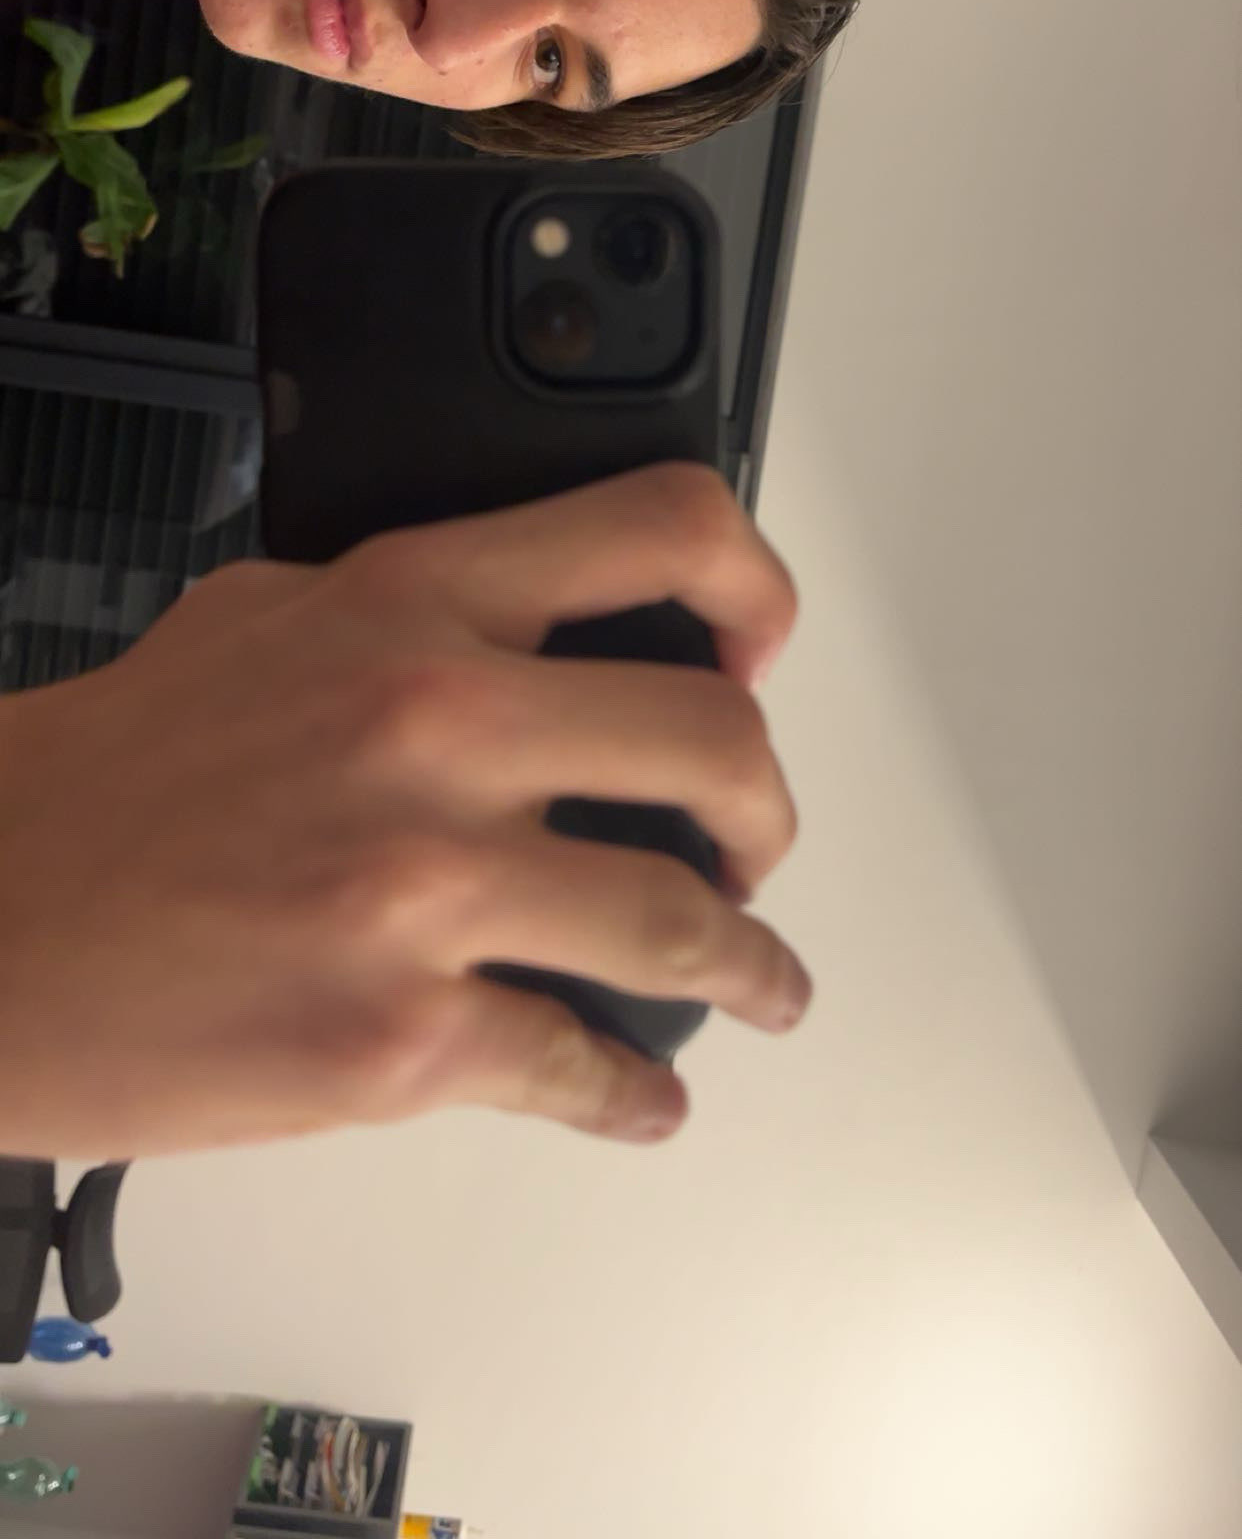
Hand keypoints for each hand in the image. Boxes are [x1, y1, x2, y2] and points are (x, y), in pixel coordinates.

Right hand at [1, 464, 806, 1158]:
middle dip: (765, 813)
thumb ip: (411, 613)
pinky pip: (575, 1066)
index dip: (750, 585)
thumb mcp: (260, 618)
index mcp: (409, 605)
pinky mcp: (395, 1039)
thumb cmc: (101, 779)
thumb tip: (529, 642)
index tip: (760, 647)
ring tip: (760, 983)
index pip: (658, 529)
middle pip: (715, 741)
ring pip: (679, 922)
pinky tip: (640, 1096)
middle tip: (756, 849)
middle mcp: (434, 725)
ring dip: (749, 966)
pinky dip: (631, 1094)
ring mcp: (422, 888)